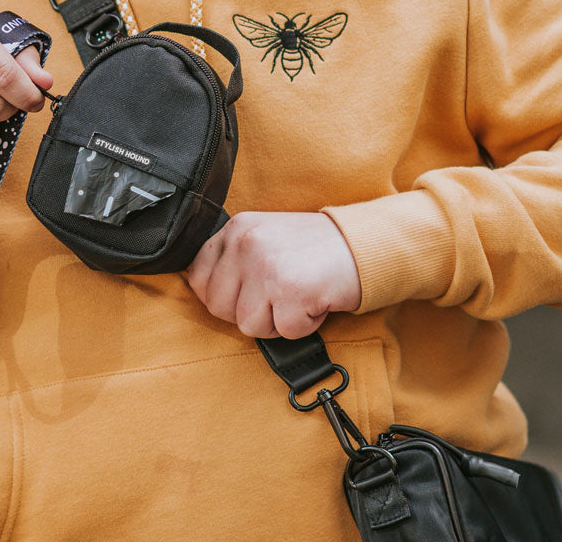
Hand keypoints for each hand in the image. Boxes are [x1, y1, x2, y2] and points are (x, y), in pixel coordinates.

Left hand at [186, 211, 360, 338]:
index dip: (219, 296)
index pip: (197, 276)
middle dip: (249, 312)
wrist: (365, 245)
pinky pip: (283, 332)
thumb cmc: (314, 249)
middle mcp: (246, 242)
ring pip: (248, 324)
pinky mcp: (291, 290)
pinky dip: (304, 325)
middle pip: (218, 307)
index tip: (246, 294)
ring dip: (277, 321)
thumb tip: (204, 293)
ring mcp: (267, 265)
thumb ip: (234, 259)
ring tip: (297, 295)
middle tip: (278, 295)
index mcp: (236, 228)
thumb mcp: (265, 238)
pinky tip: (314, 300)